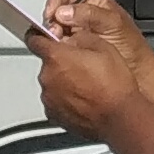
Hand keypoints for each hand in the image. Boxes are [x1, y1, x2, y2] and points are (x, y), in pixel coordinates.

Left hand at [27, 0, 153, 140]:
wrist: (120, 117)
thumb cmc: (114, 85)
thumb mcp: (103, 46)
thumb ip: (80, 37)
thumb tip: (73, 37)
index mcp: (57, 57)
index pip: (34, 40)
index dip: (39, 35)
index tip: (42, 36)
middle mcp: (48, 77)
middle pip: (47, 64)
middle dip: (60, 63)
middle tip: (82, 67)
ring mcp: (49, 98)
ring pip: (51, 84)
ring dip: (63, 82)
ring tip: (87, 86)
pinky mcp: (55, 115)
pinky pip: (55, 102)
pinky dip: (65, 100)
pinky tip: (84, 100)